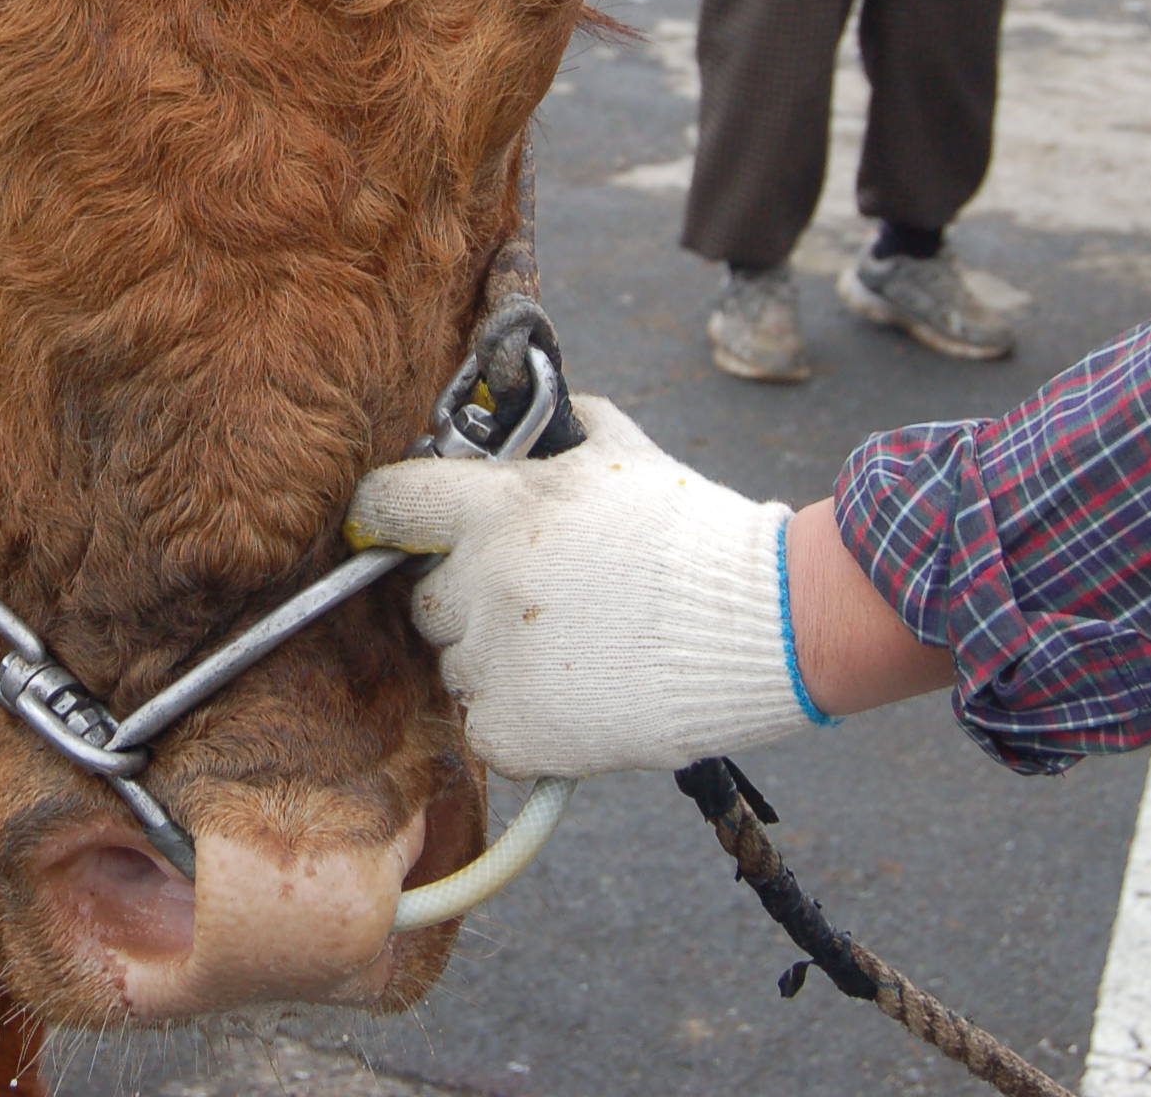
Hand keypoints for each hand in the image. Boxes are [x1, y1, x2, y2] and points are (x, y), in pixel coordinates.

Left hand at [344, 397, 819, 778]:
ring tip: (577, 648)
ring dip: (498, 662)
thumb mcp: (619, 449)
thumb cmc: (692, 531)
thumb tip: (516, 419)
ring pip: (456, 667)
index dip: (388, 517)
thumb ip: (553, 431)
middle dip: (468, 599)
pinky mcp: (517, 730)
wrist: (763, 624)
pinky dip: (521, 722)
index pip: (386, 503)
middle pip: (424, 599)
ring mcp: (495, 661)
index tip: (393, 531)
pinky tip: (579, 696)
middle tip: (540, 600)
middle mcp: (482, 582)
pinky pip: (484, 728)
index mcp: (497, 508)